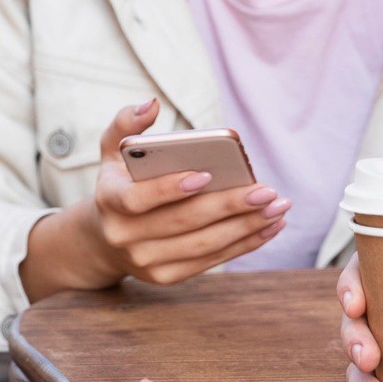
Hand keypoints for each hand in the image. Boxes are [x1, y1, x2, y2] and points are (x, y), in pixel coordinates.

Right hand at [21, 101, 288, 299]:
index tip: (206, 174)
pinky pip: (211, 261)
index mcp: (109, 201)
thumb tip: (152, 105)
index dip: (170, 188)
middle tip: (266, 190)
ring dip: (245, 227)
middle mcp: (123, 236)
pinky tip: (269, 226)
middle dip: (228, 205)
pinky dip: (244, 244)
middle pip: (182, 222)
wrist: (105, 239)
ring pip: (203, 245)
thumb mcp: (113, 151)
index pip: (138, 198)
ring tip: (277, 207)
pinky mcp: (166, 276)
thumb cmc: (120, 183)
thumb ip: (127, 123)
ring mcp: (145, 261)